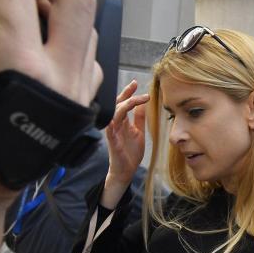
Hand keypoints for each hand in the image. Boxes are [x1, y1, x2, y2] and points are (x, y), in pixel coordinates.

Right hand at [104, 80, 147, 194]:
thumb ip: (139, 119)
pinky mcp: (112, 143)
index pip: (123, 103)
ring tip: (134, 100)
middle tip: (134, 85)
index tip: (135, 82)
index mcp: (123, 122)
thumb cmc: (130, 152)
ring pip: (113, 115)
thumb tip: (143, 104)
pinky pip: (110, 131)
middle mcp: (116, 125)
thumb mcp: (138, 132)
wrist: (126, 170)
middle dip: (125, 94)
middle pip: (117, 105)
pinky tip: (116, 117)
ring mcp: (113, 133)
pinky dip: (112, 124)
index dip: (128, 92)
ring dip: (123, 106)